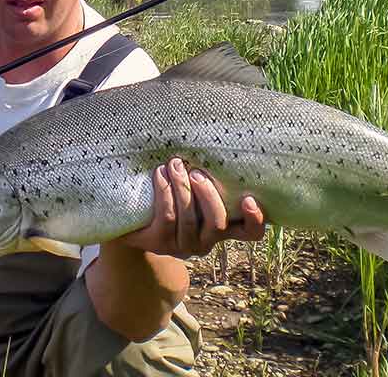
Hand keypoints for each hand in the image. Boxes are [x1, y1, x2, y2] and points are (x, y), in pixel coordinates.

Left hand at [119, 157, 264, 258]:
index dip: (254, 219)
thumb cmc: (173, 194)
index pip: (250, 233)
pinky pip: (166, 217)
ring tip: (175, 164)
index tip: (248, 198)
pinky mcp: (160, 243)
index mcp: (222, 227)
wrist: (134, 216)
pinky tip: (159, 173)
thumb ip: (210, 177)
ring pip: (188, 219)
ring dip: (182, 188)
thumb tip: (219, 142)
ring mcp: (183, 245)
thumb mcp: (195, 188)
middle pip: (217, 223)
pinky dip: (164, 191)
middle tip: (197, 174)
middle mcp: (206, 241)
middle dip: (208, 196)